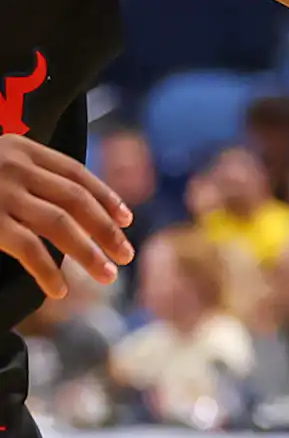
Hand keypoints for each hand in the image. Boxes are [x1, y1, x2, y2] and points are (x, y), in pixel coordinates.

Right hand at [0, 135, 131, 297]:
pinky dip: (48, 271)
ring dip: (89, 252)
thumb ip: (22, 172)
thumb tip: (64, 204)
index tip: (126, 219)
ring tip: (108, 275)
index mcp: (19, 148)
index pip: (75, 173)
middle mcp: (14, 167)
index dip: (104, 196)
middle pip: (76, 200)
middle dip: (106, 229)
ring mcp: (0, 193)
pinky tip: (59, 290)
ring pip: (60, 224)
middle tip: (126, 254)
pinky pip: (28, 249)